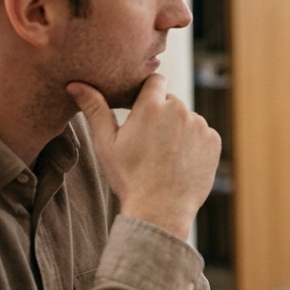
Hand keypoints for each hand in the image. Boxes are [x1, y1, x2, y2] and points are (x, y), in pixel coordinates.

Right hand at [68, 74, 220, 240]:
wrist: (160, 209)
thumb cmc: (129, 176)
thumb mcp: (106, 143)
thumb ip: (94, 109)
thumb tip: (75, 84)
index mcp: (152, 105)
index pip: (155, 80)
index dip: (147, 92)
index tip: (140, 107)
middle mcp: (180, 109)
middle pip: (171, 102)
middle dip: (161, 114)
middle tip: (149, 141)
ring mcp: (200, 125)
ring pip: (187, 119)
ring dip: (178, 129)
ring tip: (164, 155)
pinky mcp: (214, 141)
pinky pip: (203, 135)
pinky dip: (194, 144)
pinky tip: (180, 162)